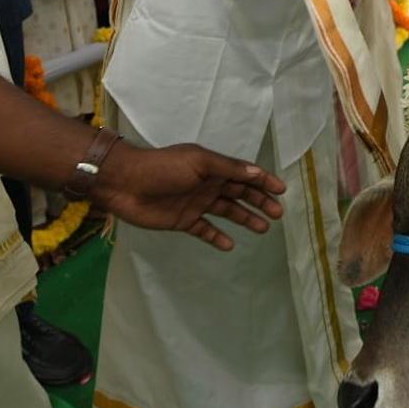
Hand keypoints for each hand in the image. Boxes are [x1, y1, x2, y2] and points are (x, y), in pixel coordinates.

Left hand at [91, 141, 285, 250]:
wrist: (126, 184)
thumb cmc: (163, 168)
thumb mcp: (198, 162)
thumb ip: (227, 168)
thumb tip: (256, 172)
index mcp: (212, 167)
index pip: (244, 174)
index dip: (263, 181)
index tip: (282, 191)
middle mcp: (207, 184)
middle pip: (239, 194)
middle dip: (259, 202)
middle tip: (277, 214)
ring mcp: (196, 203)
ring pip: (227, 212)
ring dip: (244, 218)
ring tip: (262, 229)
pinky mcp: (183, 220)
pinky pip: (205, 230)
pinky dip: (217, 237)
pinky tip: (229, 245)